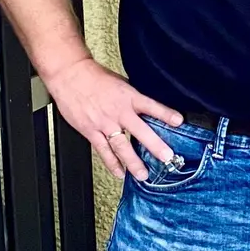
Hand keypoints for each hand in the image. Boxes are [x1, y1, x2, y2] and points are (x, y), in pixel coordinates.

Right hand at [45, 56, 182, 180]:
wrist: (70, 76)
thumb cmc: (95, 77)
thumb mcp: (121, 83)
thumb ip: (133, 98)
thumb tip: (146, 108)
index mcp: (129, 97)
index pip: (152, 106)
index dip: (166, 114)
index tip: (179, 122)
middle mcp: (118, 112)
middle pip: (140, 131)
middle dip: (155, 146)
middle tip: (166, 157)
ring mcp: (104, 123)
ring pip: (121, 146)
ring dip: (133, 162)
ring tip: (143, 174)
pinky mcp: (90, 131)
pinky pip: (103, 151)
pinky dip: (112, 163)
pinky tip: (119, 172)